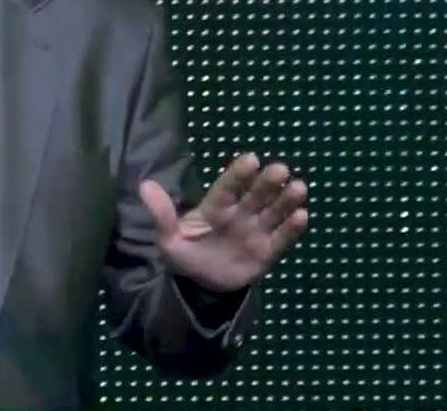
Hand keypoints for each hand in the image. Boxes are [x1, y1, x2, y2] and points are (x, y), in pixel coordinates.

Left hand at [139, 153, 307, 292]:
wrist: (201, 287)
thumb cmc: (185, 256)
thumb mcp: (168, 240)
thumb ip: (162, 215)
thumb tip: (144, 185)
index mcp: (215, 208)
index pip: (227, 187)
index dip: (238, 174)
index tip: (251, 159)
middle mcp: (239, 214)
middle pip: (255, 194)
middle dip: (268, 182)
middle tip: (281, 169)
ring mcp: (255, 231)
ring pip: (273, 212)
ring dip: (286, 199)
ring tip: (299, 187)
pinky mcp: (267, 251)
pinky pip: (281, 238)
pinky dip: (291, 228)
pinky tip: (302, 216)